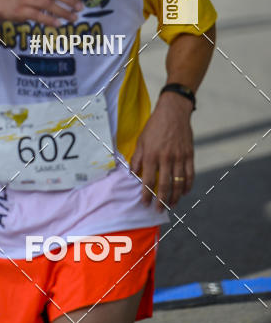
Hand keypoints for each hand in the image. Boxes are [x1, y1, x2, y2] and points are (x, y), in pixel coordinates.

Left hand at [129, 92, 193, 211]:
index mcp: (151, 154)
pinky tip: (183, 193)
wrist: (173, 112)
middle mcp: (165, 158)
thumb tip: (132, 173)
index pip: (147, 180)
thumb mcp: (141, 140)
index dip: (146, 193)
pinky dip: (187, 186)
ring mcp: (179, 157)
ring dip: (175, 197)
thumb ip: (136, 158)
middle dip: (161, 200)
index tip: (144, 203)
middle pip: (164, 185)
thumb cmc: (154, 126)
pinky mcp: (189, 155)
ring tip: (171, 205)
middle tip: (158, 210)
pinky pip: (190, 175)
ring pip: (178, 183)